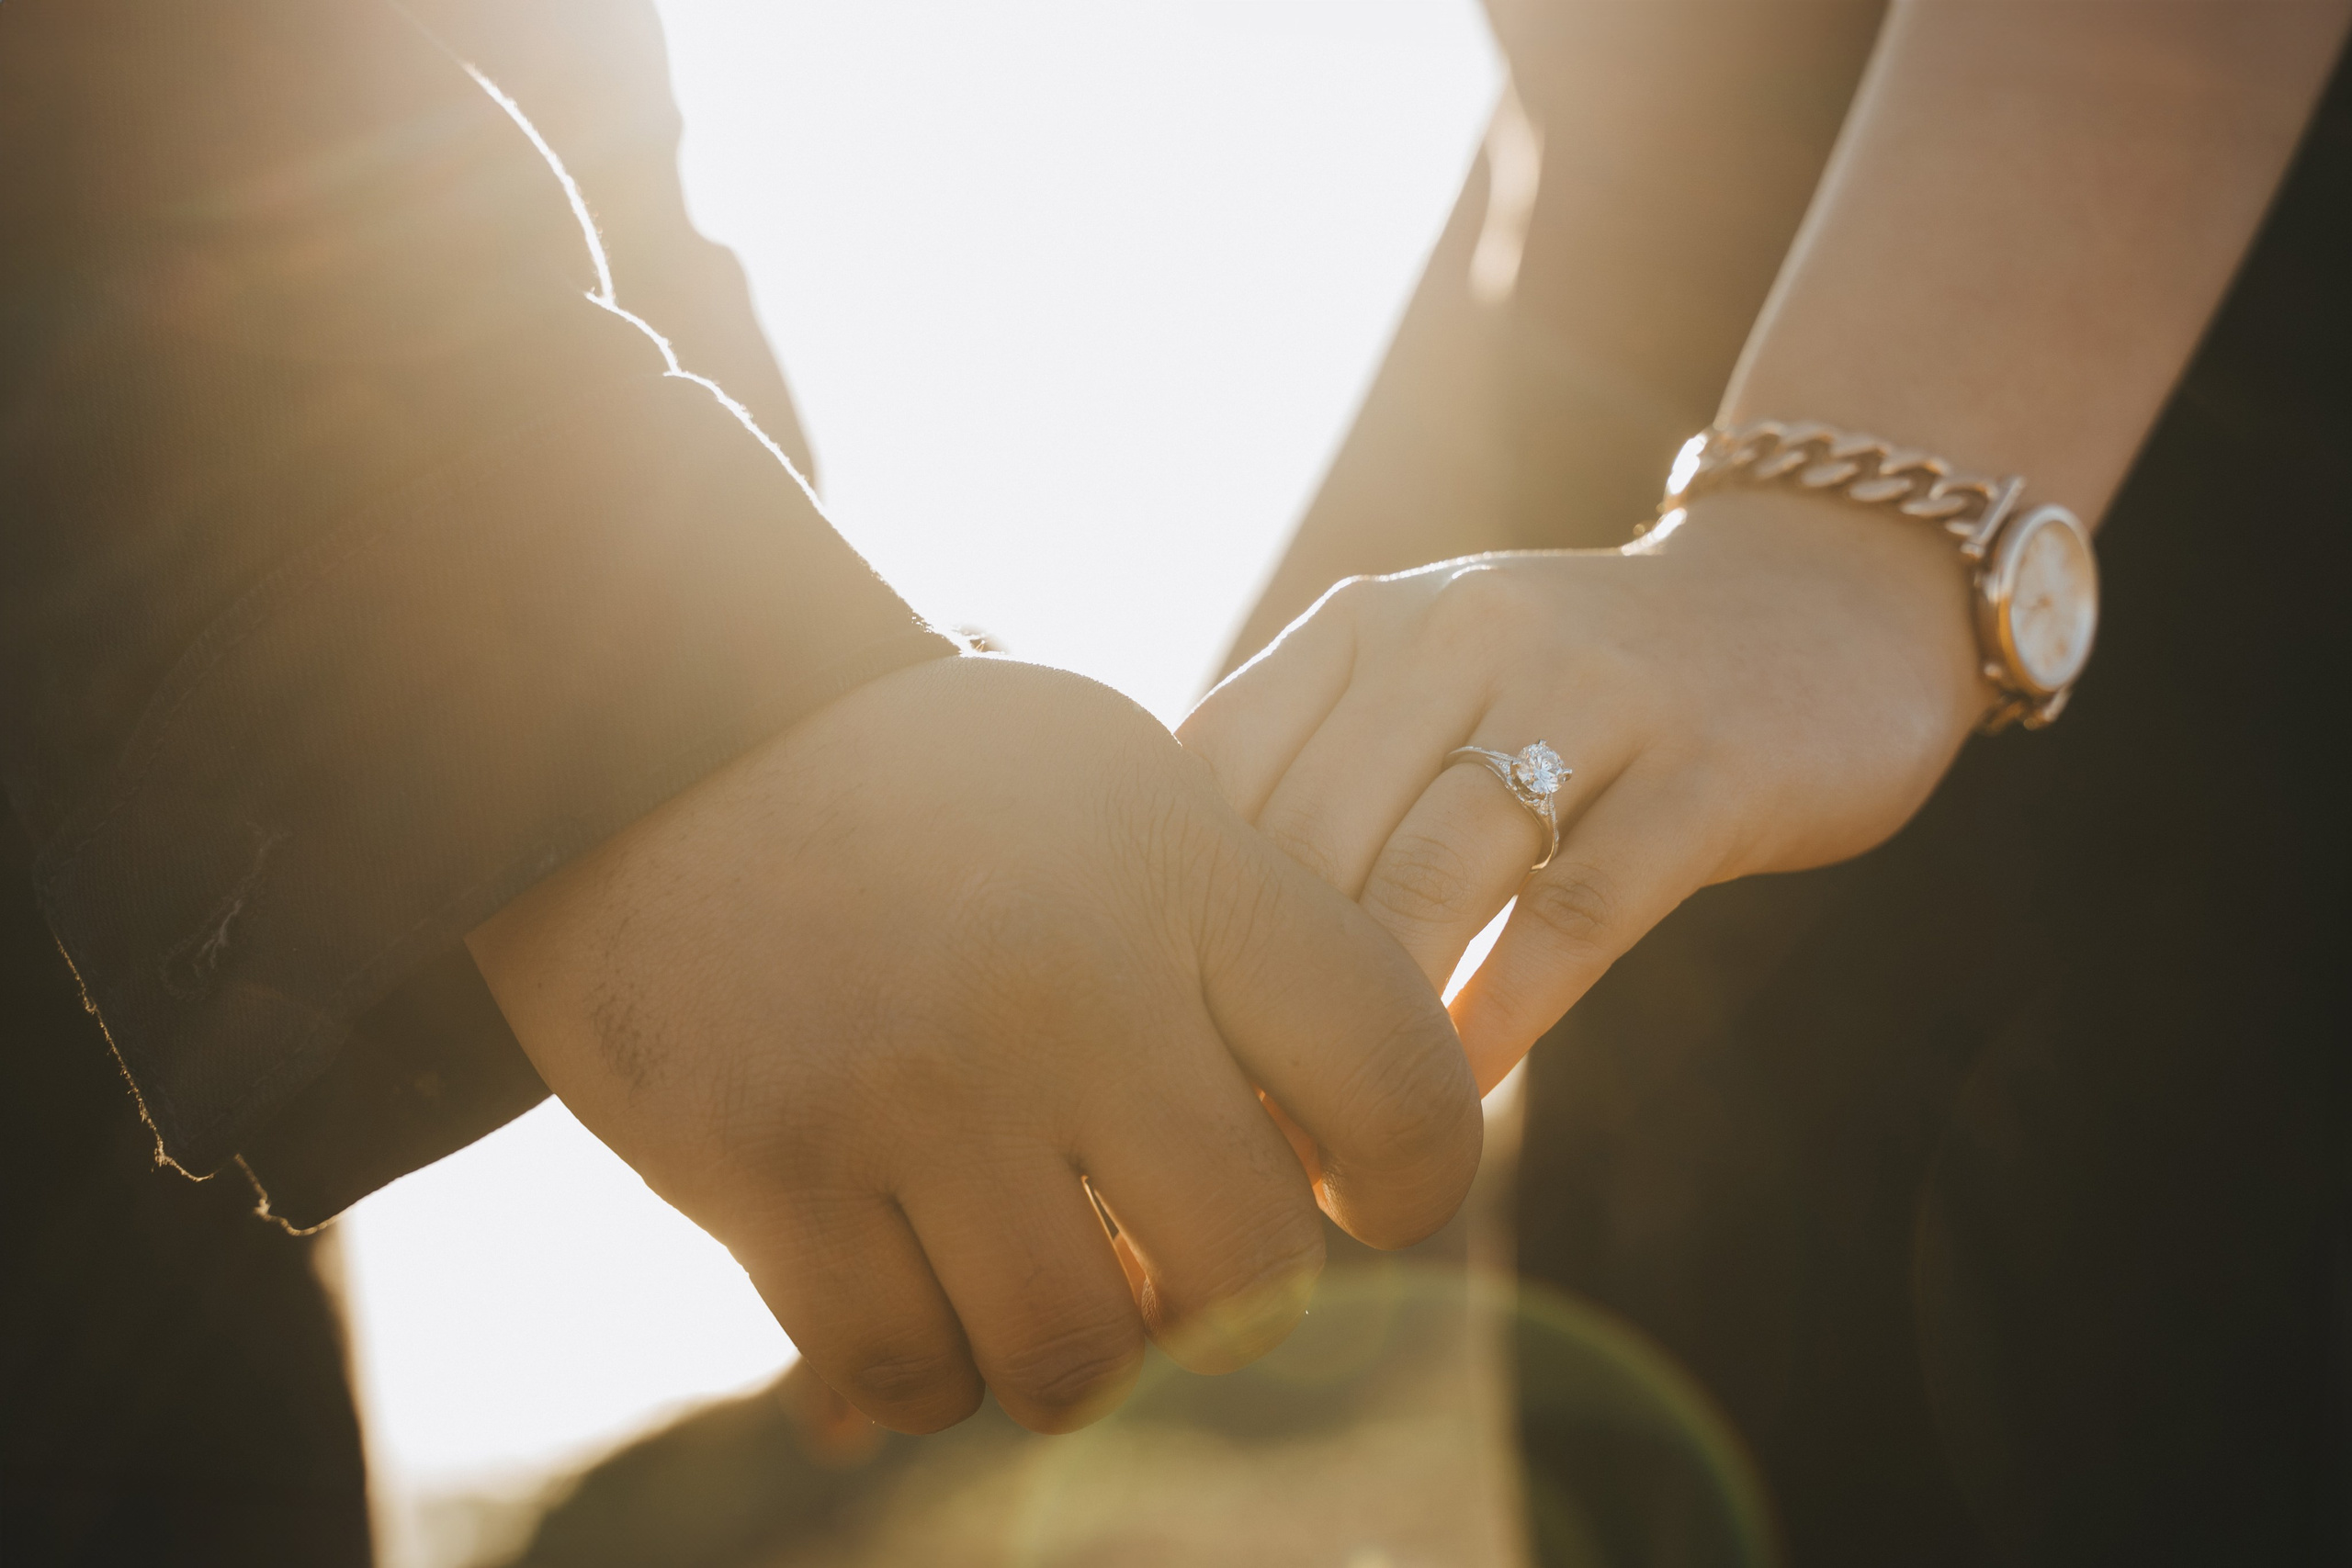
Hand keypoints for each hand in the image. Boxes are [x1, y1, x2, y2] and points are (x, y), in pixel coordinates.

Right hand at [466, 656, 1479, 1434]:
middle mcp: (1069, 985)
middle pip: (1256, 1275)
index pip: (1403, 1081)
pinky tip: (920, 1280)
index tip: (1353, 1188)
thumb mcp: (1116, 796)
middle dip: (1233, 1300)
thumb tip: (1344, 1163)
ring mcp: (916, 1091)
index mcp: (1182, 872)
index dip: (1415, 1179)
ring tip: (1038, 1269)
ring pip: (1079, 1360)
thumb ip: (1242, 949)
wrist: (651, 735)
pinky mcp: (771, 1174)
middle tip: (1180, 1256)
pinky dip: (933, 1362)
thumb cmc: (924, 785)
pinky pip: (911, 1375)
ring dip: (1076, 1350)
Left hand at [1179, 491, 1995, 1091]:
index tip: (1156, 1044)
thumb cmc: (1581, 680)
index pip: (1215, 772)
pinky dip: (1501, 1012)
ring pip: (1429, 876)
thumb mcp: (1431, 676)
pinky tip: (1456, 1094)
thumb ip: (1312, 770)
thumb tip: (1162, 935)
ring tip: (1338, 1139)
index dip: (1169, 919)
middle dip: (1257, 998)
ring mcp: (1592, 692)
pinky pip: (1574, 911)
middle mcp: (1462, 632)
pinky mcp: (1708, 769)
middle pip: (1308, 840)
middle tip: (1234, 1135)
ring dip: (1372, 1027)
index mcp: (1368, 622)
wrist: (1822, 595)